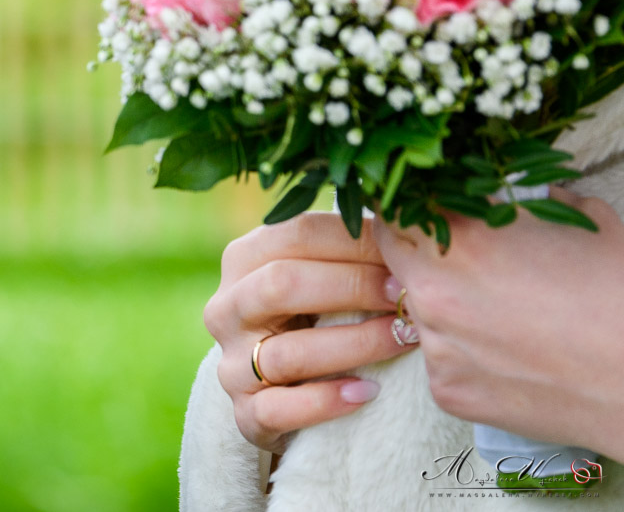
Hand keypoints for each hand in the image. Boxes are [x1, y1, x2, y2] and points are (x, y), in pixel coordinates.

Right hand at [203, 211, 415, 452]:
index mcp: (243, 259)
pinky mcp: (244, 413)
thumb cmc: (317, 315)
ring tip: (405, 339)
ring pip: (287, 352)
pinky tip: (367, 393)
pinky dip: (326, 402)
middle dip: (352, 286)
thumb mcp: (321, 274)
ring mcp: (231, 364)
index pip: (295, 235)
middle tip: (407, 295)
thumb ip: (348, 248)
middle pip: (282, 284)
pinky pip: (279, 410)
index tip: (405, 254)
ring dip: (355, 344)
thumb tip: (406, 220)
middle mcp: (226, 308)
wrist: (285, 388)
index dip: (354, 242)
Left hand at [373, 189, 623, 461]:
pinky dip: (464, 354)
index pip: (396, 208)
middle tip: (461, 262)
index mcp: (460, 239)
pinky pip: (439, 360)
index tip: (426, 212)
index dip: (411, 208)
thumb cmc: (619, 297)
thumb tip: (519, 191)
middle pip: (394, 258)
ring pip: (416, 312)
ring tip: (501, 315)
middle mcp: (432, 291)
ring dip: (443, 306)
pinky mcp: (445, 390)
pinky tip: (509, 355)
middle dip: (419, 254)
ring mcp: (435, 345)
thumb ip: (533, 200)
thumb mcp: (583, 223)